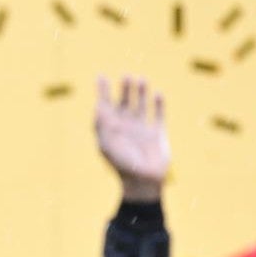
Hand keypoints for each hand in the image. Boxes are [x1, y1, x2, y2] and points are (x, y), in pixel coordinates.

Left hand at [94, 75, 168, 202]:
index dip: (102, 92)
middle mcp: (125, 127)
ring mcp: (141, 129)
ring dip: (140, 92)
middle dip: (124, 89)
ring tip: (140, 79)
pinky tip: (158, 93)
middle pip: (123, 103)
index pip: (104, 106)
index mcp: (110, 130)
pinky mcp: (157, 133)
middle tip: (126, 76)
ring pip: (141, 105)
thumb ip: (102, 125)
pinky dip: (158, 104)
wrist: (143, 180)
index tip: (101, 76)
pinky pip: (158, 115)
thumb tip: (97, 106)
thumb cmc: (121, 164)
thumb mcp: (108, 144)